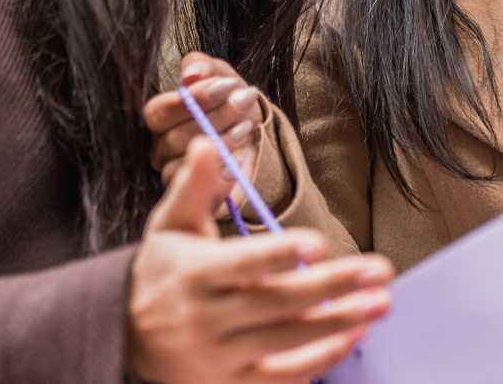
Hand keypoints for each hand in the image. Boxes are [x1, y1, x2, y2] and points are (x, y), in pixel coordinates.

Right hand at [127, 136, 394, 383]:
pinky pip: (280, 378)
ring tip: (380, 304)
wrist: (122, 337)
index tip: (317, 243)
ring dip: (338, 324)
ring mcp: (219, 357)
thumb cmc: (160, 273)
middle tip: (379, 270)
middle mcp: (207, 318)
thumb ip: (193, 186)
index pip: (243, 264)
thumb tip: (208, 142)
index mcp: (195, 274)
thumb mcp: (169, 226)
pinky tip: (352, 338)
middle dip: (333, 286)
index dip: (279, 254)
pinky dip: (318, 360)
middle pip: (277, 303)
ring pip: (286, 342)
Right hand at [146, 53, 262, 211]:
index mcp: (161, 120)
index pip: (158, 112)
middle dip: (214, 118)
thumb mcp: (221, 76)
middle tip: (244, 101)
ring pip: (185, 168)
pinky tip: (238, 162)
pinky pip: (202, 196)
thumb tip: (191, 74)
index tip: (227, 85)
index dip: (192, 99)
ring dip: (221, 144)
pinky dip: (223, 177)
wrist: (256, 132)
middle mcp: (161, 151)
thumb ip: (204, 68)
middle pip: (172, 140)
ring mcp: (178, 179)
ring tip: (246, 127)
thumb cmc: (230, 101)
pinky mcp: (199, 200)